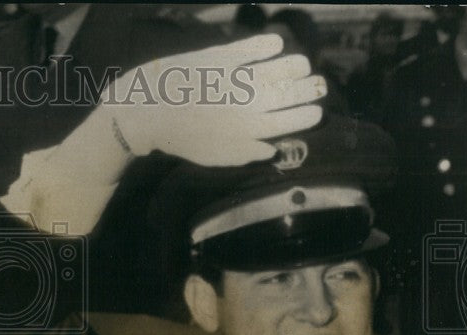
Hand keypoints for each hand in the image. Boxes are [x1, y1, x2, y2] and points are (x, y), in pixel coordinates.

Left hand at [107, 34, 324, 165]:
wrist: (149, 112)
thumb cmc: (183, 139)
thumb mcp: (216, 157)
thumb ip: (248, 154)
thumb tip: (275, 149)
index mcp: (253, 130)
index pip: (296, 120)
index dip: (311, 113)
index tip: (317, 110)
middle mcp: (253, 103)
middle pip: (296, 92)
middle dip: (312, 88)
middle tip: (317, 85)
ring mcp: (241, 77)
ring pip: (286, 66)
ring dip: (298, 66)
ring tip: (301, 66)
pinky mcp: (225, 56)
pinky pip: (257, 46)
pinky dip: (271, 44)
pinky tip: (276, 46)